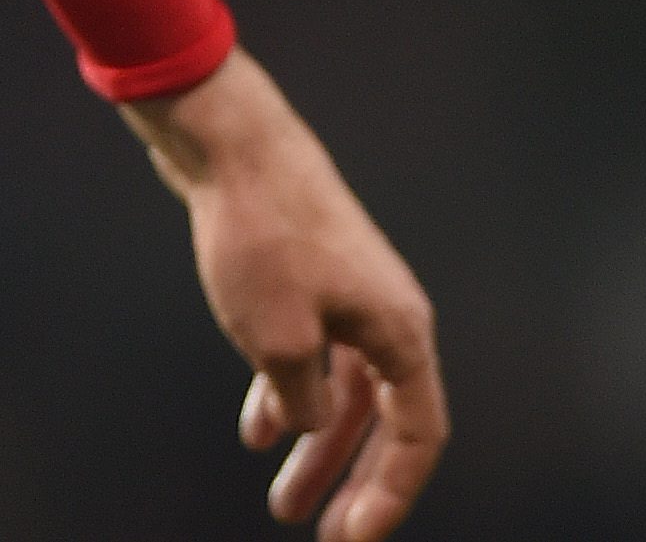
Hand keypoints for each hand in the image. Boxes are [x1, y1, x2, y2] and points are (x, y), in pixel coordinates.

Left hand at [121, 49, 446, 540]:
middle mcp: (385, 315)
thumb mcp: (279, 342)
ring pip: (339, 390)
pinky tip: (256, 432)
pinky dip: (286, 394)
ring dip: (313, 447)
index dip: (389, 496)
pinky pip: (310, 356)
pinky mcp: (307, 277)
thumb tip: (309, 425)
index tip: (353, 540)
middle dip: (352, 481)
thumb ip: (305, 400)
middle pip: (379, 421)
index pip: (417, 436)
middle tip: (322, 533)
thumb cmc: (260, 237)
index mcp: (400, 332)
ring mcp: (347, 293)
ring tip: (280, 501)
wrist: (228, 142)